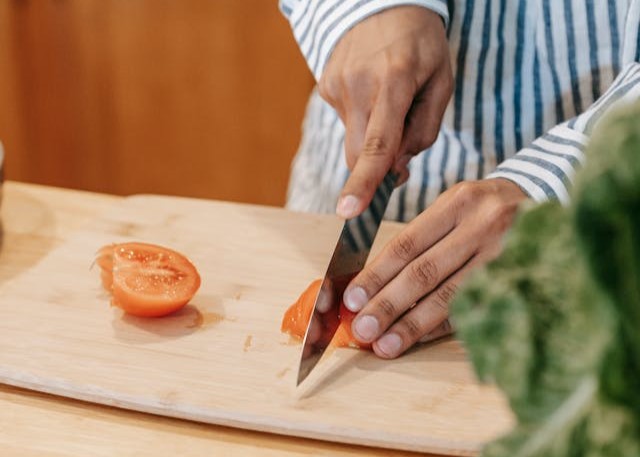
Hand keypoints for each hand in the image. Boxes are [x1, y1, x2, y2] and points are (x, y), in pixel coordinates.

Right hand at [318, 6, 452, 218]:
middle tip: (402, 152)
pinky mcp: (325, 87)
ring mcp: (336, 85)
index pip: (378, 143)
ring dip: (372, 138)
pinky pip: (346, 122)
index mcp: (394, 81)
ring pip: (353, 141)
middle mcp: (358, 85)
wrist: (381, 3)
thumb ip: (424, 130)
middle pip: (359, 154)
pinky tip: (371, 92)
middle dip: (377, 168)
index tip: (349, 211)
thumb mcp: (441, 82)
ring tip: (389, 102)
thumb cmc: (421, 45)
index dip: (365, 181)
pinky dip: (362, 120)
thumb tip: (397, 167)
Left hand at [342, 179, 528, 357]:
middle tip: (361, 328)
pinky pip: (474, 308)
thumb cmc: (488, 209)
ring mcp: (506, 254)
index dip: (377, 274)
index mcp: (459, 201)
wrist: (549, 201)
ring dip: (412, 324)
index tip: (352, 299)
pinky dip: (442, 326)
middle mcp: (483, 225)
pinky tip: (417, 340)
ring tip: (384, 344)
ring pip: (449, 295)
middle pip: (424, 271)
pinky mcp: (521, 279)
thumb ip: (423, 237)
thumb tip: (377, 283)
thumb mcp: (457, 205)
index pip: (408, 243)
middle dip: (388, 304)